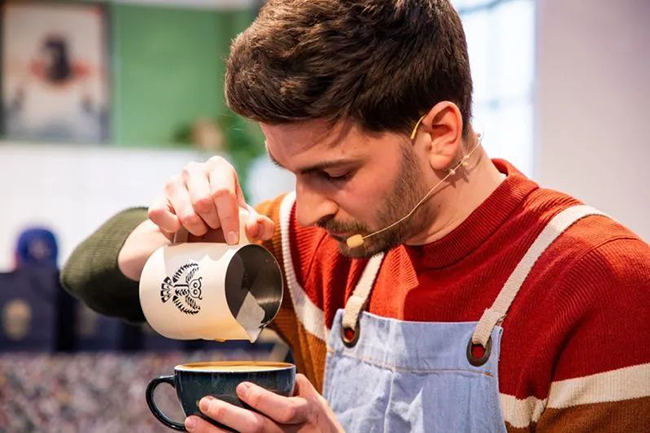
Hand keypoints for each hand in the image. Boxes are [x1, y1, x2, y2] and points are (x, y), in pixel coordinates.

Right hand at [148, 156, 273, 243]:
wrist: (197, 222)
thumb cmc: (225, 216)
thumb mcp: (246, 220)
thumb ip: (261, 225)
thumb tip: (254, 227)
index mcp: (219, 167)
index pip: (223, 193)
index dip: (229, 220)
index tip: (232, 239)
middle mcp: (194, 169)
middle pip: (204, 203)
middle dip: (213, 224)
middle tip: (215, 227)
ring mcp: (173, 181)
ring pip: (186, 215)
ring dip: (197, 229)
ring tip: (201, 227)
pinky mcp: (157, 198)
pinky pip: (161, 217)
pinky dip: (173, 229)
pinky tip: (181, 228)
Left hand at [184, 374, 343, 432]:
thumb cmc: (319, 422)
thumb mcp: (315, 400)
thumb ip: (293, 386)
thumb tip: (262, 369)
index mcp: (306, 413)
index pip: (285, 410)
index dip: (262, 399)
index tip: (241, 387)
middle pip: (258, 429)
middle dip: (228, 416)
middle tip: (206, 403)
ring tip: (192, 421)